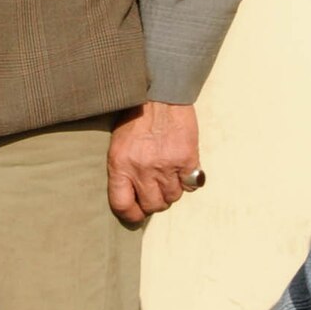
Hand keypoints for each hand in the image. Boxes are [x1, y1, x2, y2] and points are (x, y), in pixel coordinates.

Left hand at [107, 102, 200, 222]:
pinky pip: (191, 185)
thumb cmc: (136, 118)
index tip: (137, 214)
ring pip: (173, 197)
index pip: (122, 205)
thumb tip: (133, 197)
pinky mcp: (187, 159)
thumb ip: (124, 171)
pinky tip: (183, 168)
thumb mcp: (119, 145)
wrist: (160, 95)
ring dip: (172, 190)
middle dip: (155, 201)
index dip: (131, 215)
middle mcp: (142, 169)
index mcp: (120, 165)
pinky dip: (189, 180)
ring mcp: (166, 166)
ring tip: (169, 174)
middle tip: (157, 189)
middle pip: (153, 205)